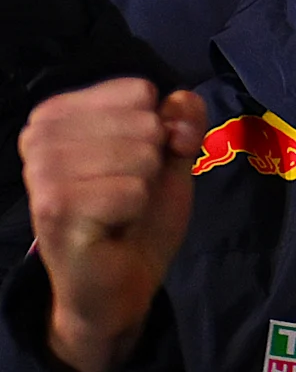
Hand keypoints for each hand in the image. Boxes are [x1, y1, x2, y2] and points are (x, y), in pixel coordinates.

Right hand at [22, 79, 206, 371]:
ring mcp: (42, 172)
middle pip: (144, 121)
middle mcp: (38, 136)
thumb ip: (181, 118)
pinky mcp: (55, 208)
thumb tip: (180, 101)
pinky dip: (135, 211)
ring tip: (117, 209)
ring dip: (142, 188)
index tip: (141, 161)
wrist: (119, 282)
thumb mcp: (168, 154)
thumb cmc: (136, 212)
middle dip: (153, 162)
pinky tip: (111, 226)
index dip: (160, 126)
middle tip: (127, 192)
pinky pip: (132, 190)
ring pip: (140, 155)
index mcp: (57, 113)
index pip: (138, 90)